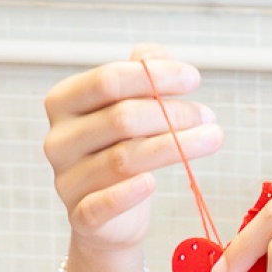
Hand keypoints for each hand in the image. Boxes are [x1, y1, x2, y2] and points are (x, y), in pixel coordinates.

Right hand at [44, 43, 220, 262]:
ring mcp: (66, 180)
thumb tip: (155, 53)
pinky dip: (129, 193)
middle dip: (172, 113)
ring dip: (175, 147)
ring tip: (212, 138)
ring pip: (124, 159)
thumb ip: (139, 76)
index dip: (154, 75)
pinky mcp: (81, 217)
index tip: (193, 78)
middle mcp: (59, 139)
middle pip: (120, 118)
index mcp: (64, 103)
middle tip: (207, 116)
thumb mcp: (128, 108)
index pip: (108, 80)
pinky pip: (104, 204)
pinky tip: (152, 183)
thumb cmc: (120, 152)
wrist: (110, 218)